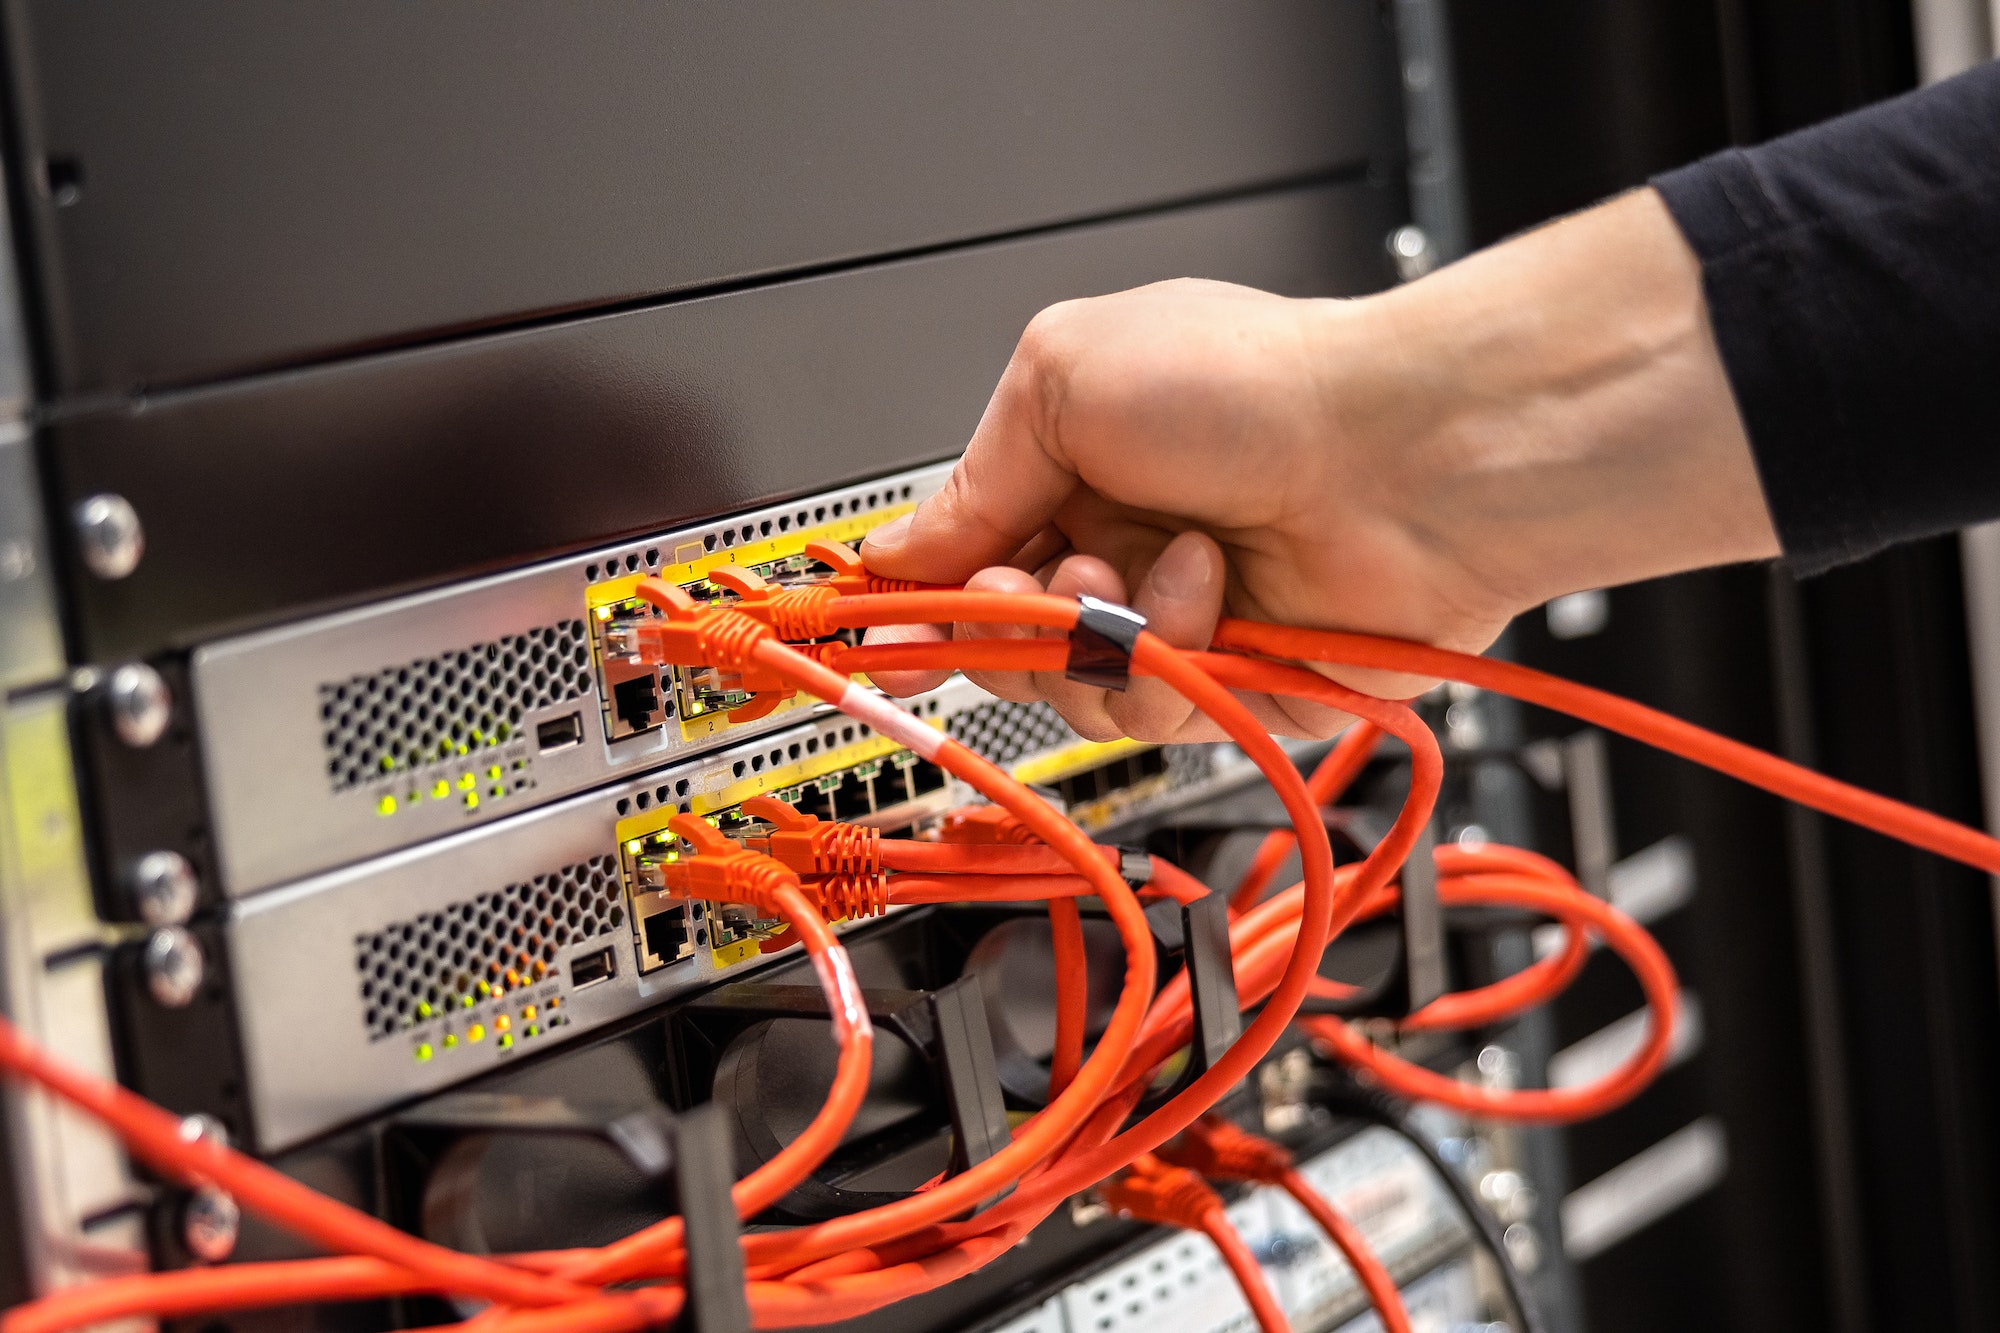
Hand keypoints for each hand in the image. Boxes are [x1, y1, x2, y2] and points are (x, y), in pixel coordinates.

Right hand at [860, 189, 1777, 741]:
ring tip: (1147, 568)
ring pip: (1069, 689)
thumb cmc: (1256, 385)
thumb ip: (968, 480)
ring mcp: (1175, 624)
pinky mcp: (1228, 691)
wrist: (1401, 456)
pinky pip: (1147, 719)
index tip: (880, 628)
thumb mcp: (1062, 380)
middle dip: (1007, 616)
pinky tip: (1211, 590)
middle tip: (1032, 584)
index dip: (919, 597)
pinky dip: (1168, 655)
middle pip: (1006, 637)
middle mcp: (1121, 550)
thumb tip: (894, 548)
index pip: (965, 556)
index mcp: (1074, 468)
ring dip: (1097, 630)